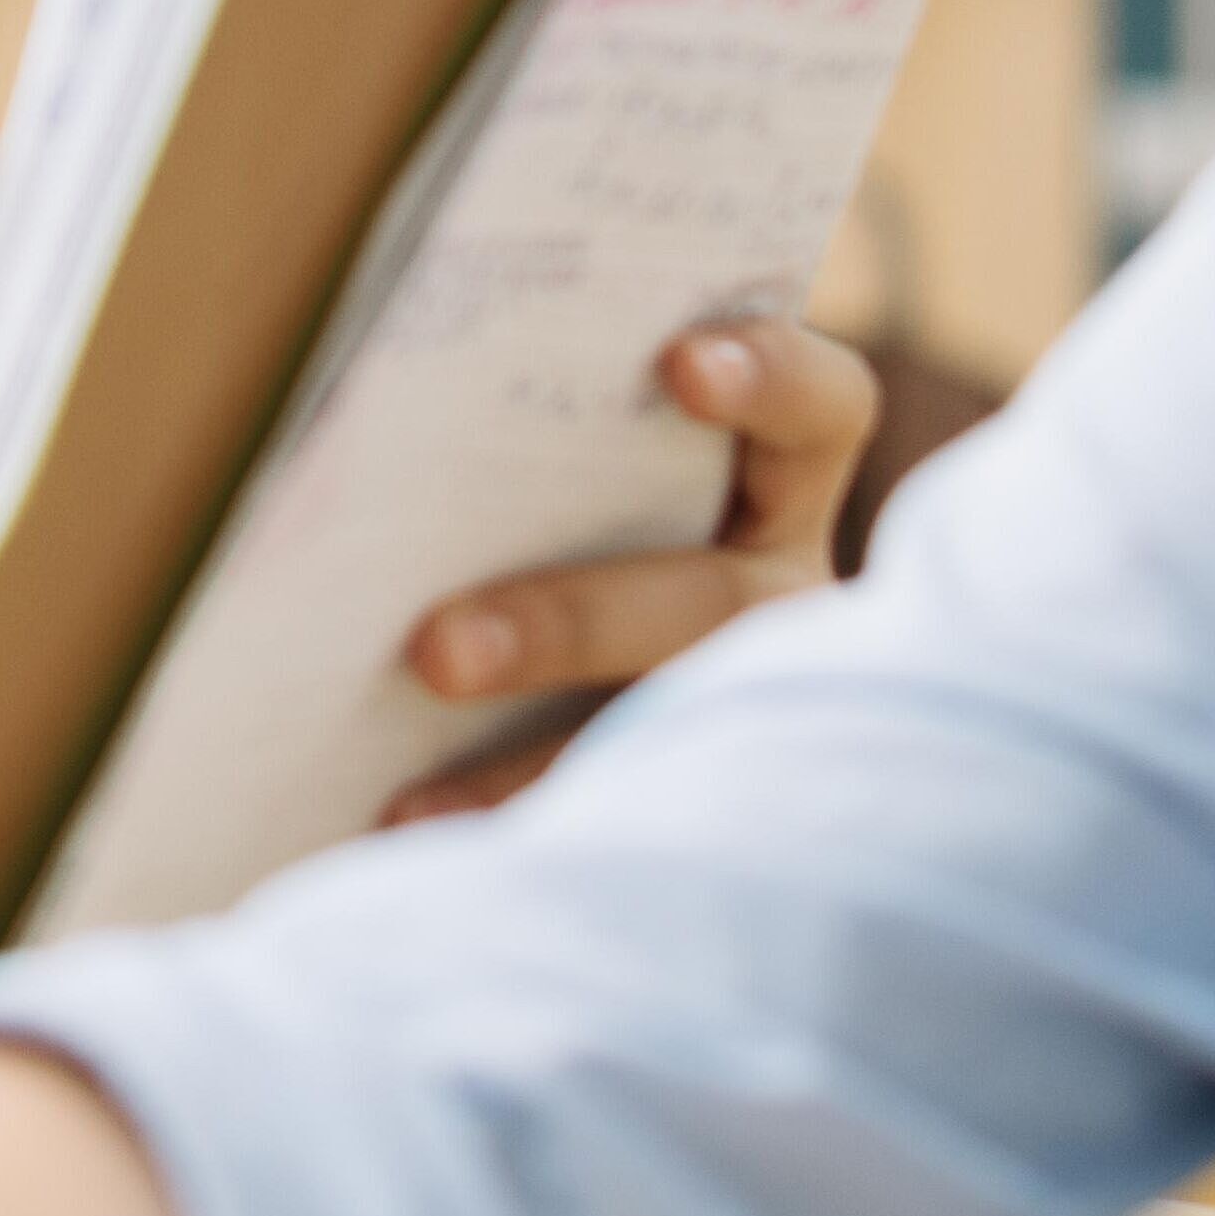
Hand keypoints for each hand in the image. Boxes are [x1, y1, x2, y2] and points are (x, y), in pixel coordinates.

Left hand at [380, 314, 880, 822]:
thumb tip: (395, 396)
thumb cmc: (538, 504)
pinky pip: (615, 840)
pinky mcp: (690, 807)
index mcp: (779, 489)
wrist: (534, 671)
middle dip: (566, 626)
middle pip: (707, 607)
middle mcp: (783, 605)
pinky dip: (504, 842)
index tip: (681, 364)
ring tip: (404, 806)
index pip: (820, 413)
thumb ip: (533, 425)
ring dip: (528, 771)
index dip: (770, 379)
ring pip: (663, 746)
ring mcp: (754, 713)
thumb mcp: (561, 462)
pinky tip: (405, 850)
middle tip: (432, 650)